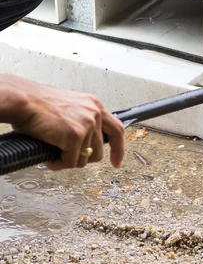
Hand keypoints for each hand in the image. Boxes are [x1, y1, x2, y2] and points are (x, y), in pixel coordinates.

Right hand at [4, 77, 124, 170]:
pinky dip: (58, 163)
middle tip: (66, 158)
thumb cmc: (38, 104)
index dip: (118, 149)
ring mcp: (87, 125)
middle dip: (83, 159)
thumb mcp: (70, 107)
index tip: (116, 162)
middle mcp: (95, 113)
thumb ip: (82, 121)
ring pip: (84, 158)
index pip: (117, 130)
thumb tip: (84, 145)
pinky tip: (49, 156)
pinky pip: (70, 161)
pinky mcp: (75, 135)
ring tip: (53, 153)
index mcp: (95, 105)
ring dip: (68, 160)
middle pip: (99, 150)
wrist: (24, 101)